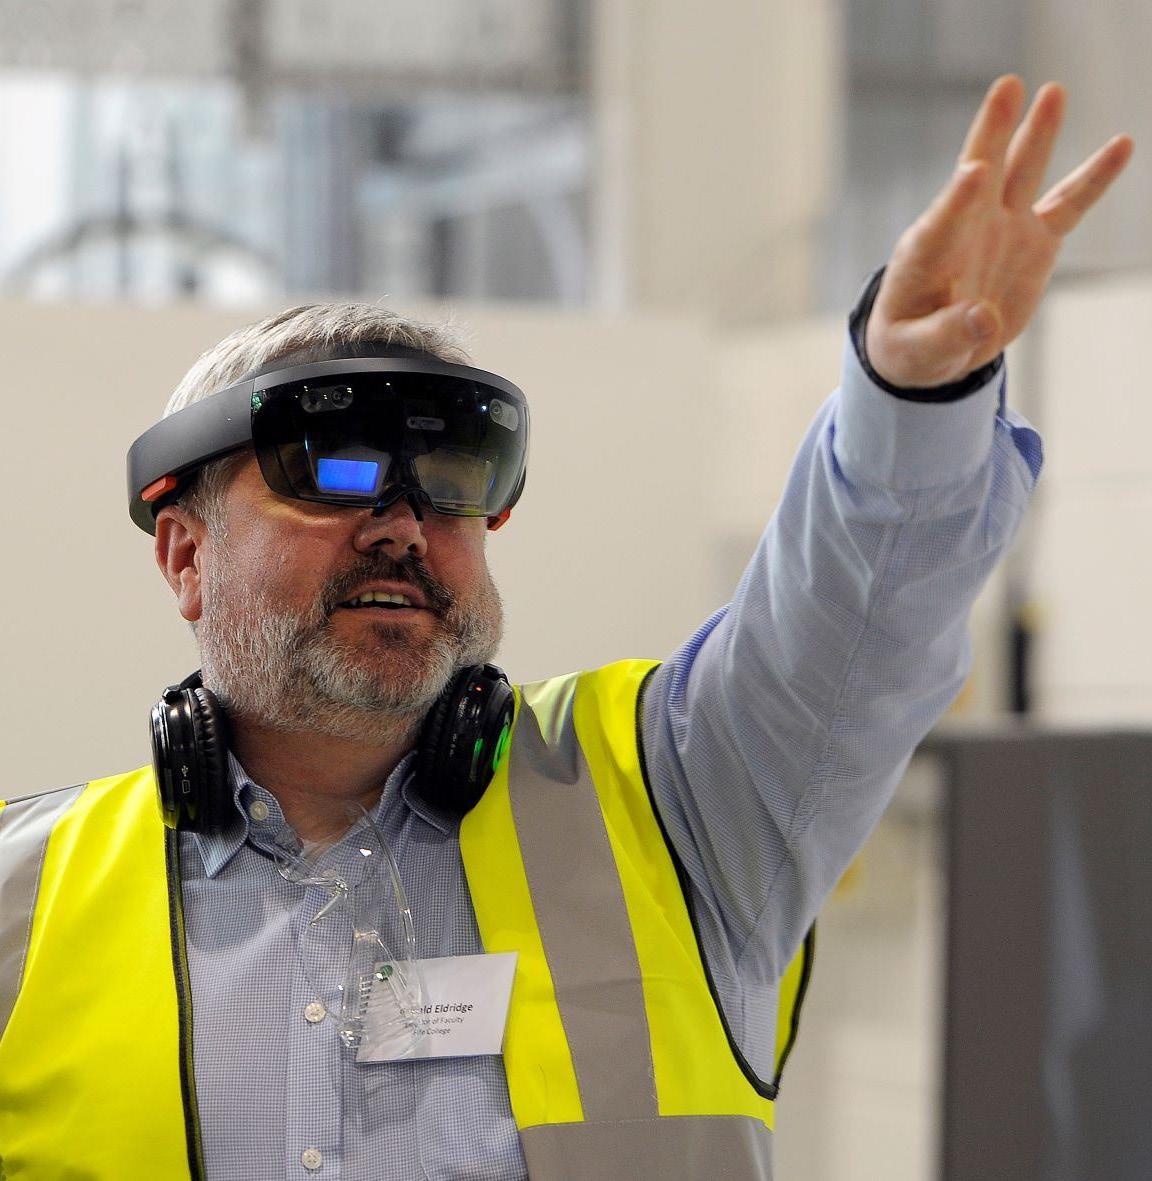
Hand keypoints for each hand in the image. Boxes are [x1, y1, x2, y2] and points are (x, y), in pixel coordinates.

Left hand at [865, 75, 1134, 388]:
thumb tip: (983, 320)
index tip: (974, 170)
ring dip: (1038, 134)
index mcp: (926, 255)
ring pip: (1022, 175)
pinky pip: (1068, 206)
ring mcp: (1002, 229)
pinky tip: (1121, 145)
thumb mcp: (918, 353)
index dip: (958, 197)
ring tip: (1052, 92)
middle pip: (979, 174)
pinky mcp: (1034, 241)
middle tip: (1007, 86)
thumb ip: (945, 336)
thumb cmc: (912, 347)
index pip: (942, 220)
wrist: (932, 349)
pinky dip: (1094, 178)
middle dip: (993, 132)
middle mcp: (965, 229)